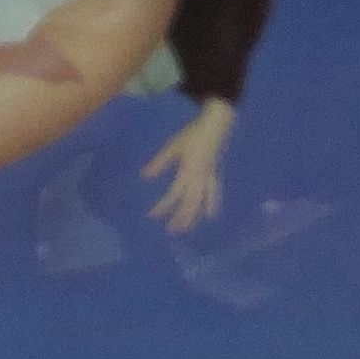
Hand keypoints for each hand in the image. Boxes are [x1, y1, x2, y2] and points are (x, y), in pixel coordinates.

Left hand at [143, 102, 233, 232]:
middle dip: (181, 218)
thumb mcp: (172, 147)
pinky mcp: (214, 175)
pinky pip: (213, 194)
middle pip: (190, 203)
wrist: (215, 127)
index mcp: (188, 172)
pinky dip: (211, 205)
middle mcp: (200, 179)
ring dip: (194, 216)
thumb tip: (144, 177)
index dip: (164, 206)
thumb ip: (159, 163)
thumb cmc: (192, 135)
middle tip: (171, 231)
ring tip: (187, 228)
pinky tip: (209, 215)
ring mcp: (209, 178)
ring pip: (202, 202)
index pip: (174, 194)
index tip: (153, 215)